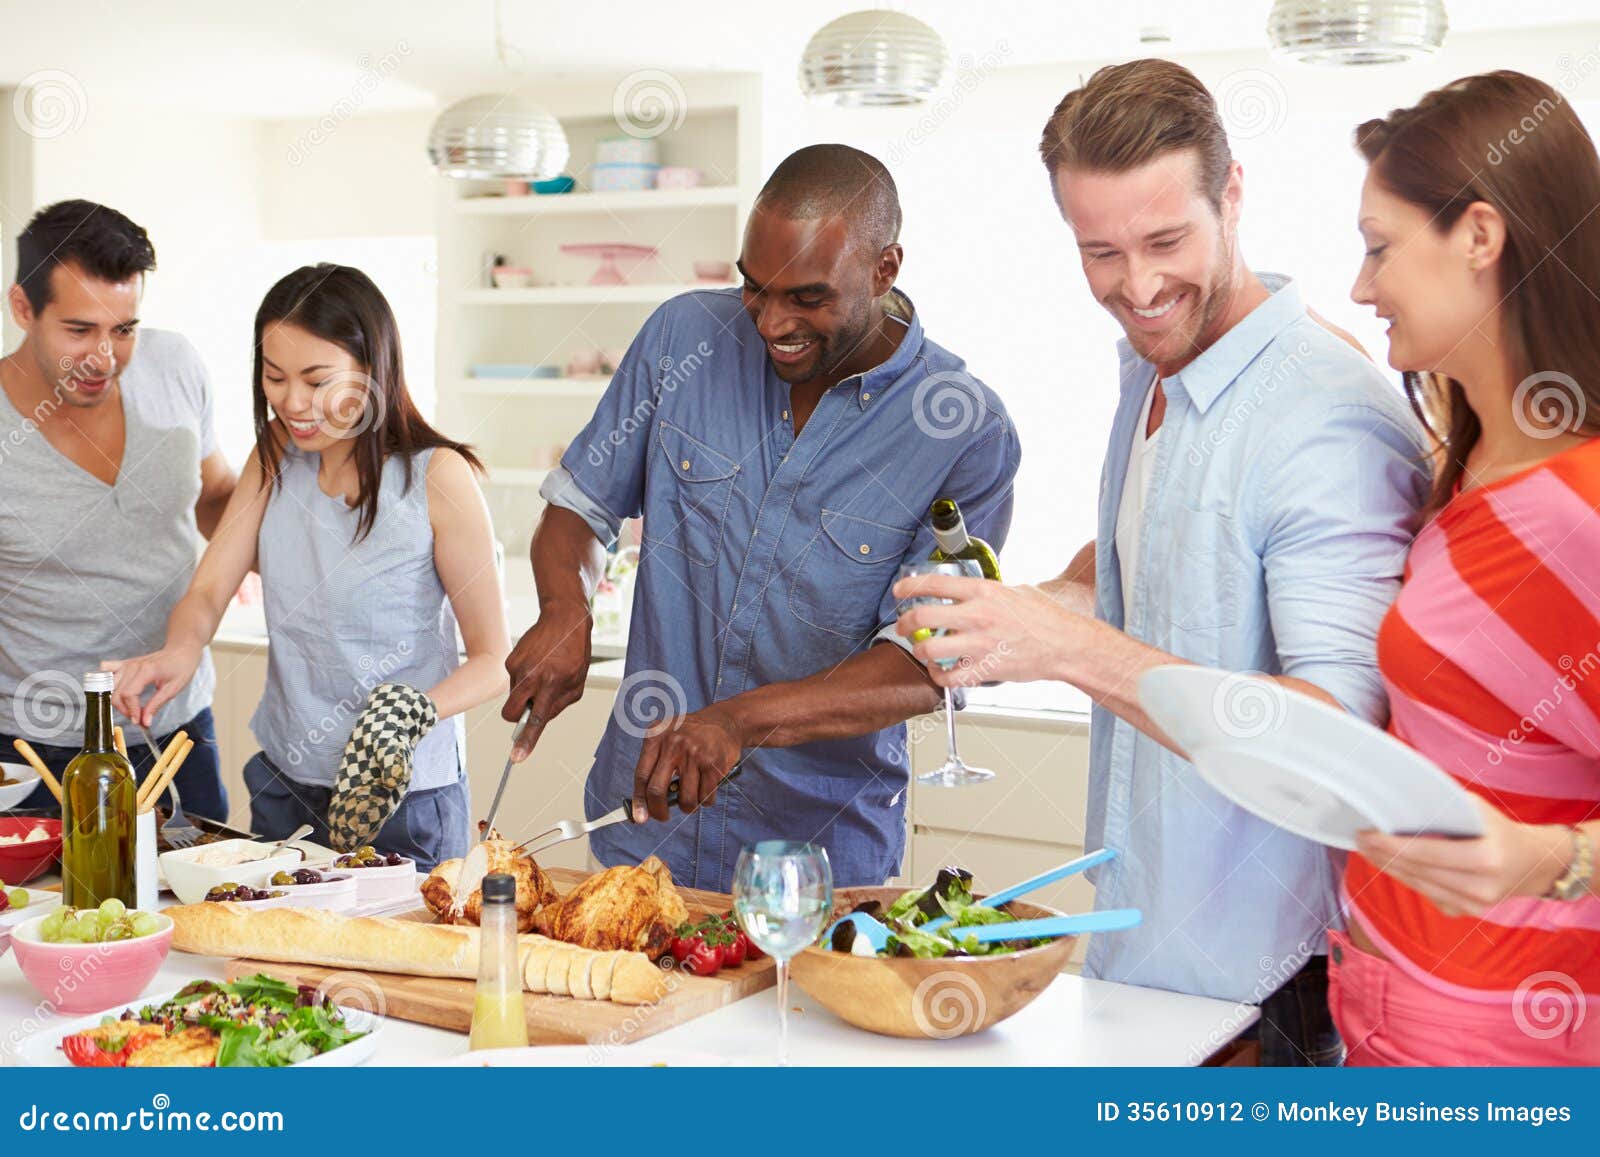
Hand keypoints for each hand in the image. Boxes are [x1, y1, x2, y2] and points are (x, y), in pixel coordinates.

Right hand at [102, 646, 202, 727]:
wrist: (181, 651)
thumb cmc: (181, 667)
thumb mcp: (173, 689)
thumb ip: (156, 705)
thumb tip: (145, 722)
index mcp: (146, 671)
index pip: (128, 694)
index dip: (131, 711)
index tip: (139, 721)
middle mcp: (132, 666)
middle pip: (117, 693)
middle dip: (125, 710)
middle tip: (138, 718)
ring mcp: (127, 664)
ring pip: (110, 687)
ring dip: (118, 701)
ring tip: (132, 708)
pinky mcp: (124, 664)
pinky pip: (106, 671)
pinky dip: (107, 682)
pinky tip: (117, 691)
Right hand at [502, 599, 591, 760]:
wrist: (563, 619)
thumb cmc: (574, 653)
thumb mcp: (577, 683)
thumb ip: (557, 705)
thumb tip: (538, 721)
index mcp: (552, 683)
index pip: (536, 719)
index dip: (526, 741)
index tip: (516, 757)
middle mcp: (532, 676)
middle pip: (510, 713)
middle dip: (516, 718)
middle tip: (530, 707)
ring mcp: (518, 667)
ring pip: (513, 695)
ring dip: (526, 692)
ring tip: (544, 673)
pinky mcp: (510, 659)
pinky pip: (514, 680)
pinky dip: (524, 678)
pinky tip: (538, 663)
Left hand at [631, 704, 745, 822]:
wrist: (725, 721)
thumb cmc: (691, 735)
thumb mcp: (667, 738)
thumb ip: (654, 765)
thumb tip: (645, 805)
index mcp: (655, 736)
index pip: (641, 775)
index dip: (639, 800)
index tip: (640, 817)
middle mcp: (673, 743)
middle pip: (657, 790)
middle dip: (659, 811)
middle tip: (663, 817)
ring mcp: (694, 753)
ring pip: (685, 799)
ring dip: (688, 807)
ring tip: (691, 799)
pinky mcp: (713, 763)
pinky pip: (706, 796)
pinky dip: (705, 800)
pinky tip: (706, 790)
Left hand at [891, 575, 1093, 686]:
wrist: (1066, 645)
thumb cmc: (1046, 618)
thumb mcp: (1016, 591)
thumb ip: (990, 592)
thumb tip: (971, 592)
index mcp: (984, 592)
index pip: (934, 584)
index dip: (909, 587)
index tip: (899, 592)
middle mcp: (978, 616)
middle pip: (923, 617)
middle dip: (906, 623)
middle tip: (903, 627)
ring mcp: (980, 644)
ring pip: (930, 649)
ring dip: (920, 651)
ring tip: (923, 651)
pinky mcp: (986, 669)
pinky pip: (949, 678)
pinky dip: (939, 677)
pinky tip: (940, 672)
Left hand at [1355, 799, 1573, 916]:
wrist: (1535, 865)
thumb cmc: (1500, 830)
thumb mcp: (1478, 810)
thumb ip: (1443, 807)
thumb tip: (1400, 799)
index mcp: (1487, 859)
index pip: (1427, 854)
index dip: (1392, 845)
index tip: (1366, 834)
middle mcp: (1480, 888)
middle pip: (1417, 872)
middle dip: (1383, 855)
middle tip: (1359, 838)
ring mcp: (1473, 906)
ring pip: (1417, 886)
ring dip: (1388, 868)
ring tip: (1367, 850)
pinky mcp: (1464, 913)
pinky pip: (1426, 894)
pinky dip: (1407, 878)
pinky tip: (1390, 863)